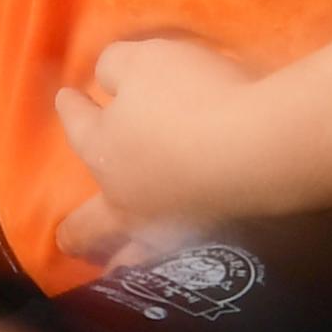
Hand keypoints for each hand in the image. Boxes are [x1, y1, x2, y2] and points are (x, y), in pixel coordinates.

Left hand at [53, 36, 265, 265]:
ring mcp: (172, 225)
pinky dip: (174, 258)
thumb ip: (115, 67)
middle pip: (91, 223)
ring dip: (125, 259)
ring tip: (122, 269)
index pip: (78, 128)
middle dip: (77, 232)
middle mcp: (130, 198)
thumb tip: (106, 81)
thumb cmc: (190, 99)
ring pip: (136, 253)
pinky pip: (184, 253)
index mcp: (104, 154)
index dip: (72, 108)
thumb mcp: (142, 62)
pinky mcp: (215, 239)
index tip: (67, 97)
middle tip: (66, 242)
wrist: (265, 147)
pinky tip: (184, 256)